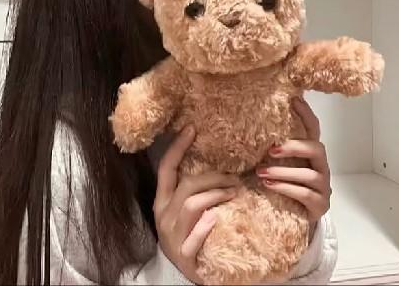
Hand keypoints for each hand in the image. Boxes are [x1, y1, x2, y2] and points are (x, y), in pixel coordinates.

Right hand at [154, 126, 239, 283]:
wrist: (197, 277)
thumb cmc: (193, 236)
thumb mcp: (187, 211)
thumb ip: (194, 190)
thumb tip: (215, 160)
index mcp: (163, 201)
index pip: (166, 168)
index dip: (177, 147)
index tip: (191, 128)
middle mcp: (164, 216)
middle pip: (186, 185)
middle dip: (213, 177)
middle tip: (235, 177)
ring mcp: (172, 237)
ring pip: (192, 205)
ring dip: (216, 195)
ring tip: (235, 192)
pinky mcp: (184, 258)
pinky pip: (193, 238)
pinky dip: (204, 227)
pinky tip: (216, 218)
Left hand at [257, 97, 331, 224]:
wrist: (293, 218)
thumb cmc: (282, 185)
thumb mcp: (276, 164)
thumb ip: (271, 148)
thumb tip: (247, 126)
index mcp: (310, 153)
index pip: (313, 128)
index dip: (306, 114)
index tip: (295, 98)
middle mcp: (321, 166)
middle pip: (317, 149)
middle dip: (294, 147)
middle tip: (271, 149)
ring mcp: (323, 186)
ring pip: (309, 174)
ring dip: (283, 172)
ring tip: (261, 172)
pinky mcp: (320, 204)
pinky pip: (305, 194)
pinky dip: (285, 188)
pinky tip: (269, 186)